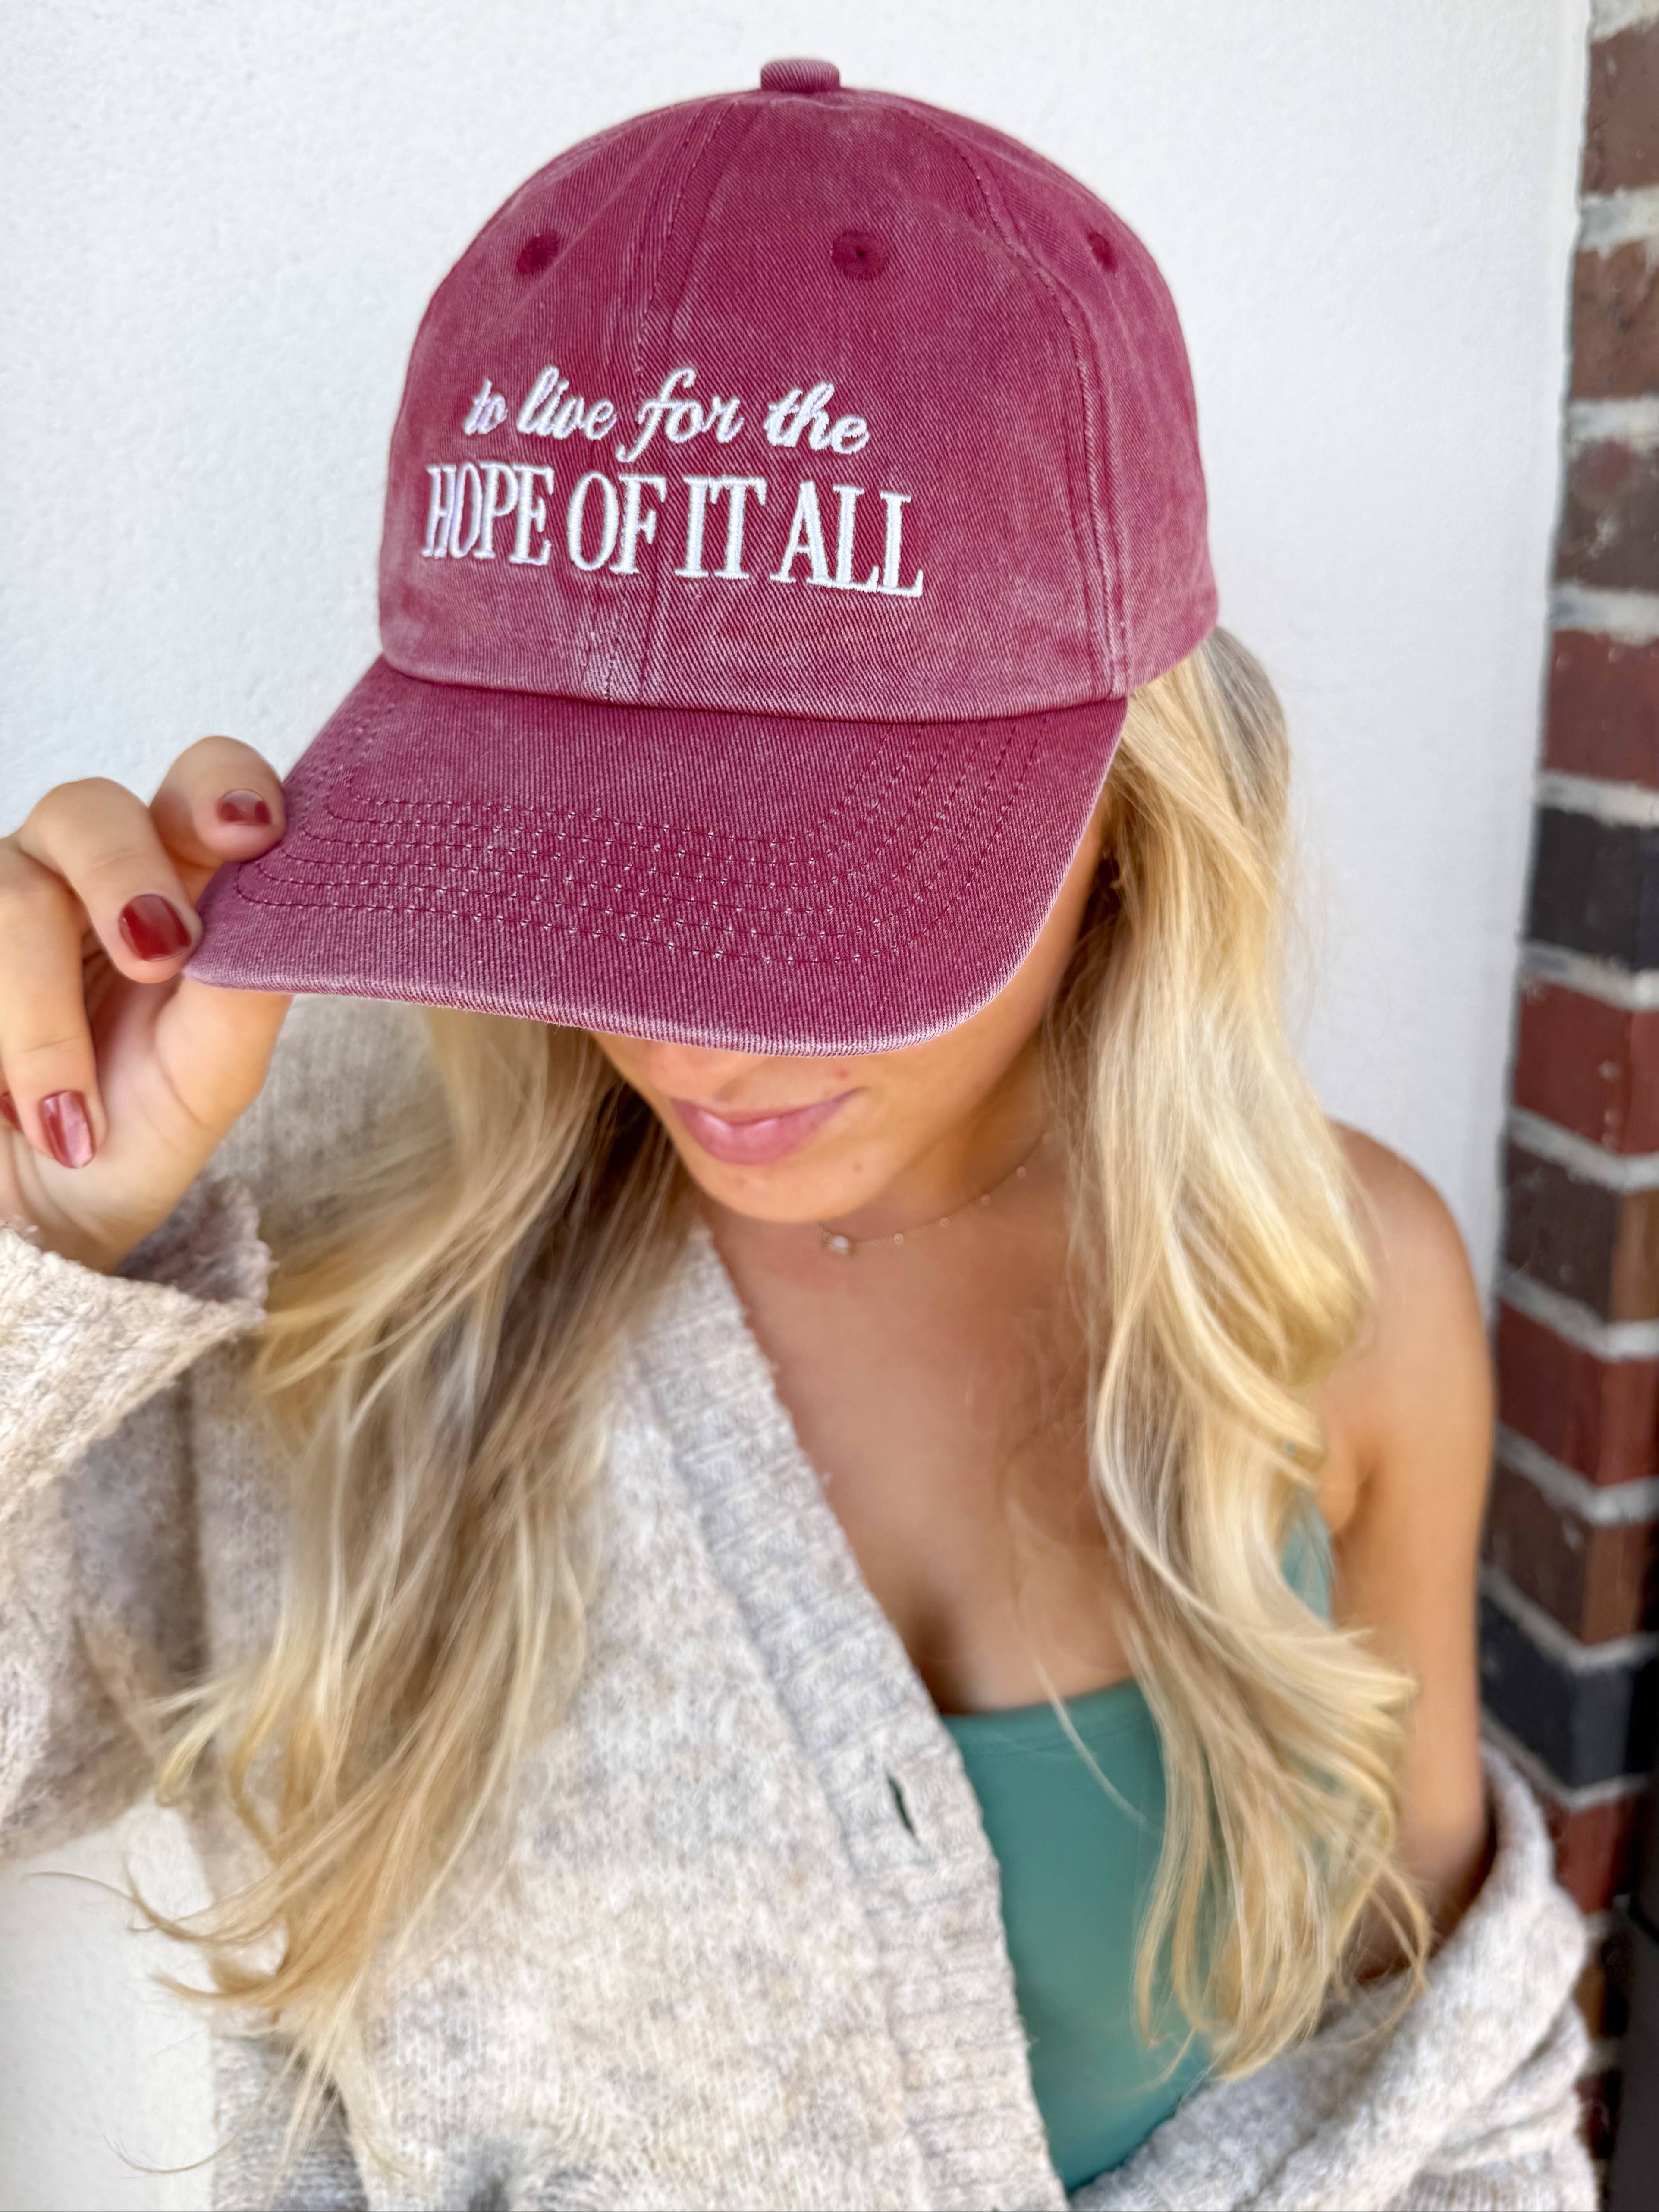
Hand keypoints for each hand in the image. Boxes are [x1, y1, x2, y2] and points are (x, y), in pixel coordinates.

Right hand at [0, 738, 292, 1270]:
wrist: (41, 1214)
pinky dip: (3, 1042)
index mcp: (181, 876)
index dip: (223, 786)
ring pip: (11, 890)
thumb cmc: (137, 1129)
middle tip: (158, 954)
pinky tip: (21, 1113)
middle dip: (125, 875)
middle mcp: (85, 866)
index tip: (252, 830)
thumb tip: (284, 917)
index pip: (205, 786)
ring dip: (43, 1012)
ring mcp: (3, 894)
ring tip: (71, 1112)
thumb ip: (245, 997)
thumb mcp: (208, 1077)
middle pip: (90, 807)